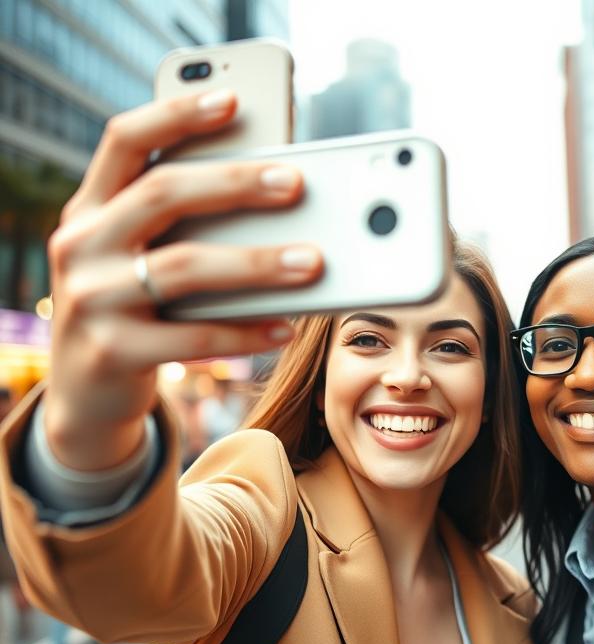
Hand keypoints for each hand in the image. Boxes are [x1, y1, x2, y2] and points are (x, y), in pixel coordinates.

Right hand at [44, 91, 323, 470]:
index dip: (176, 114)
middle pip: (163, 194)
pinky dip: (246, 331)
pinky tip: (287, 327)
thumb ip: (182, 226)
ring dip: (256, 263)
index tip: (233, 98)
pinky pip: (193, 336)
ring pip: (183, 266)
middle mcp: (80, 244)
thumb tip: (276, 197)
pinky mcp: (112, 351)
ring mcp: (90, 299)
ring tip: (312, 262)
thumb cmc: (135, 310)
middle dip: (236, 184)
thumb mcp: (140, 258)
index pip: (125, 141)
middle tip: (297, 183)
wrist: (87, 395)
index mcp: (90, 208)